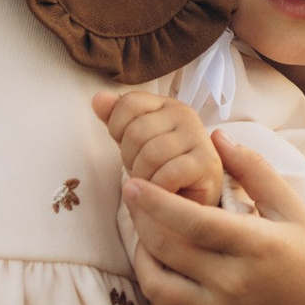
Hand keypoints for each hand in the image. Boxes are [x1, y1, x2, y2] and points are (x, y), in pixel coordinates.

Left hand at [92, 86, 224, 208]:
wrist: (187, 205)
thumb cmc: (159, 171)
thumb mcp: (132, 143)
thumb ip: (115, 119)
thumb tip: (98, 98)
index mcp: (166, 104)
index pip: (128, 103)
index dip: (117, 129)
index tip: (130, 149)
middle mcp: (185, 114)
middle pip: (136, 132)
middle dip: (131, 160)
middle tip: (144, 173)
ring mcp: (198, 136)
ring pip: (151, 154)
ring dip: (145, 178)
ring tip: (154, 184)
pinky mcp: (207, 163)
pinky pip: (168, 174)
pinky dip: (159, 190)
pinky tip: (166, 192)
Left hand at [122, 134, 304, 304]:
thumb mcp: (292, 209)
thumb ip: (254, 170)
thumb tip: (218, 137)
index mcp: (255, 245)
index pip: (194, 222)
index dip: (156, 201)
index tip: (132, 183)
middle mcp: (234, 282)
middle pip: (168, 249)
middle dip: (140, 220)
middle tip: (132, 200)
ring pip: (158, 285)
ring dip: (141, 256)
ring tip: (142, 235)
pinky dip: (156, 287)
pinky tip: (160, 267)